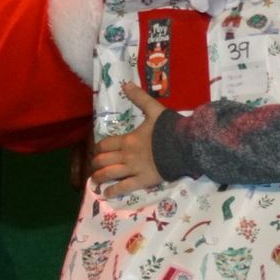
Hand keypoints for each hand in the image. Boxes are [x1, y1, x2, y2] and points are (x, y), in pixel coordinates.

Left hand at [91, 82, 169, 198]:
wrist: (184, 145)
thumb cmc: (169, 128)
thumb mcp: (154, 109)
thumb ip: (139, 98)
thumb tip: (125, 84)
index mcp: (128, 139)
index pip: (105, 144)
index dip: (99, 148)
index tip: (97, 151)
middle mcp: (126, 155)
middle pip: (103, 160)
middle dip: (96, 163)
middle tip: (95, 166)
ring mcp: (134, 169)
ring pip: (109, 174)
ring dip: (99, 178)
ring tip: (95, 181)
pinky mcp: (143, 180)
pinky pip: (124, 187)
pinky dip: (113, 191)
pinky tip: (106, 194)